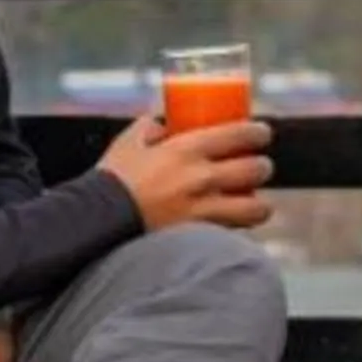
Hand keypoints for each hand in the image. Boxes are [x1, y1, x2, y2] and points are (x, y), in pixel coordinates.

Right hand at [97, 114, 275, 231]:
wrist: (99, 221)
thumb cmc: (113, 179)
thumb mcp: (129, 141)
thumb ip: (148, 128)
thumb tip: (163, 125)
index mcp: (187, 149)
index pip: (239, 135)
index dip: (259, 133)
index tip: (263, 134)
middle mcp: (202, 178)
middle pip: (254, 170)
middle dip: (262, 167)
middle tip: (259, 167)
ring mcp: (202, 210)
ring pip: (253, 208)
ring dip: (259, 205)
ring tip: (257, 204)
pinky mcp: (198, 236)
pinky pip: (231, 232)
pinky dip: (237, 229)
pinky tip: (234, 226)